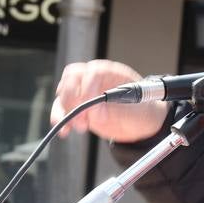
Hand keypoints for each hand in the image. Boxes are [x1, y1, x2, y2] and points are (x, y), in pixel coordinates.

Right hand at [50, 60, 168, 142]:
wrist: (141, 122)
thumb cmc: (143, 110)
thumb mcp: (137, 109)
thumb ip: (117, 108)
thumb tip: (97, 110)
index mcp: (113, 72)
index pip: (93, 72)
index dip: (89, 90)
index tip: (95, 110)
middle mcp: (95, 77)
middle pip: (72, 78)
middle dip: (74, 100)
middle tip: (84, 119)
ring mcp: (84, 90)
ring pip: (64, 92)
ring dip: (66, 110)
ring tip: (80, 127)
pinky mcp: (77, 104)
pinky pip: (61, 107)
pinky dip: (60, 118)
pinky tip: (65, 130)